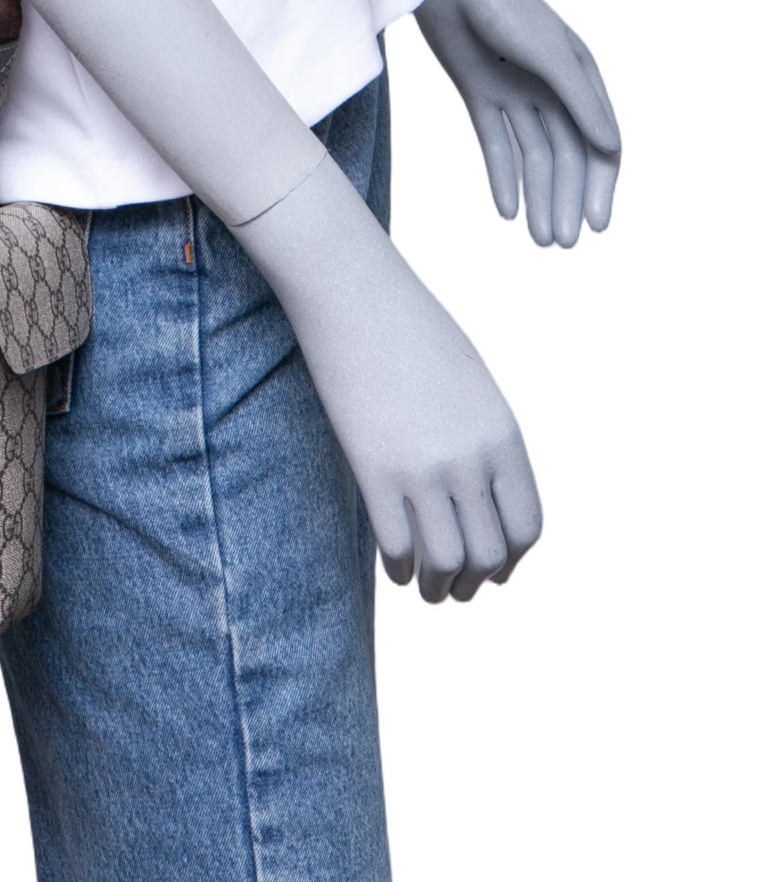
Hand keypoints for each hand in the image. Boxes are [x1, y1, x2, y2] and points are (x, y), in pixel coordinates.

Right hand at [232, 154, 550, 608]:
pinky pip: (397, 546)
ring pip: (448, 562)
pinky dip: (399, 572)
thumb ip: (488, 427)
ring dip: (441, 590)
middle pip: (492, 554)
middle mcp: (474, 457)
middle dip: (480, 585)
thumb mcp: (473, 372)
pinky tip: (394, 573)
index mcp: (506, 431)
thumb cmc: (409, 317)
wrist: (352, 286)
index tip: (500, 574)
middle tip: (461, 595)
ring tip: (429, 594)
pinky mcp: (376, 468)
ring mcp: (426, 466)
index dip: (517, 562)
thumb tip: (488, 483)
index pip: (530, 525)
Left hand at [403, 0, 624, 254]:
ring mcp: (514, 89)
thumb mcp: (547, 52)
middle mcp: (551, 85)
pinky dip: (502, 177)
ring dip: (538, 196)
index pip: (599, 140)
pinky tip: (507, 211)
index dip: (601, 184)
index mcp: (580, 74)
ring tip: (541, 239)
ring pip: (533, 155)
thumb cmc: (502, 1)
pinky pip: (495, 143)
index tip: (600, 225)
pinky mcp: (478, 90)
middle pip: (567, 155)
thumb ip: (579, 100)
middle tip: (566, 243)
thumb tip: (611, 149)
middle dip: (569, 200)